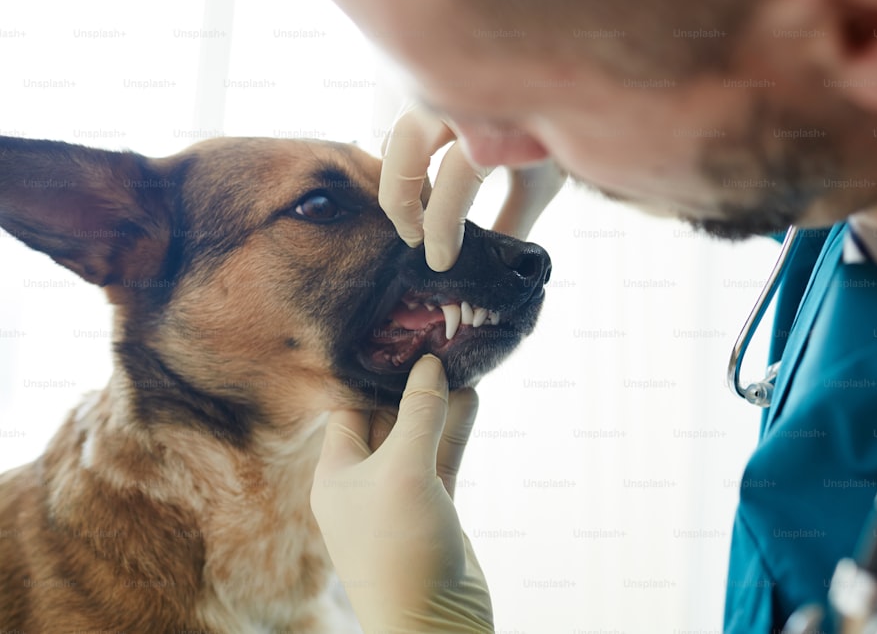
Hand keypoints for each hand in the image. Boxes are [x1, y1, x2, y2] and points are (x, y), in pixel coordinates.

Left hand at [311, 355, 492, 632]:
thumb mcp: (403, 472)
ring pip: (420, 436)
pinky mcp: (434, 509)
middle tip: (435, 341)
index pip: (348, 409)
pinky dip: (456, 428)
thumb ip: (417, 414)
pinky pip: (443, 457)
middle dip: (410, 384)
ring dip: (439, 403)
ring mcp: (401, 496)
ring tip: (460, 361)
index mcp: (336, 474)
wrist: (435, 625)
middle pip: (386, 418)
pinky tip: (472, 396)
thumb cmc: (400, 550)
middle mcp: (364, 482)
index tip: (396, 339)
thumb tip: (429, 364)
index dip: (370, 375)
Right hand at [380, 102, 564, 271]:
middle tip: (413, 239)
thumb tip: (491, 267)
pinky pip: (402, 121)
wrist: (570, 88)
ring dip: (400, 177)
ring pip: (398, 134)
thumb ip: (512, 221)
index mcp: (495, 117)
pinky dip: (405, 155)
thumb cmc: (555, 137)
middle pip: (403, 149)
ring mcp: (443, 83)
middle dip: (401, 202)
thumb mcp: (539, 183)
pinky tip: (422, 186)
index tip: (441, 261)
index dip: (441, 227)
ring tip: (420, 214)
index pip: (454, 178)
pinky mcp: (431, 86)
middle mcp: (461, 92)